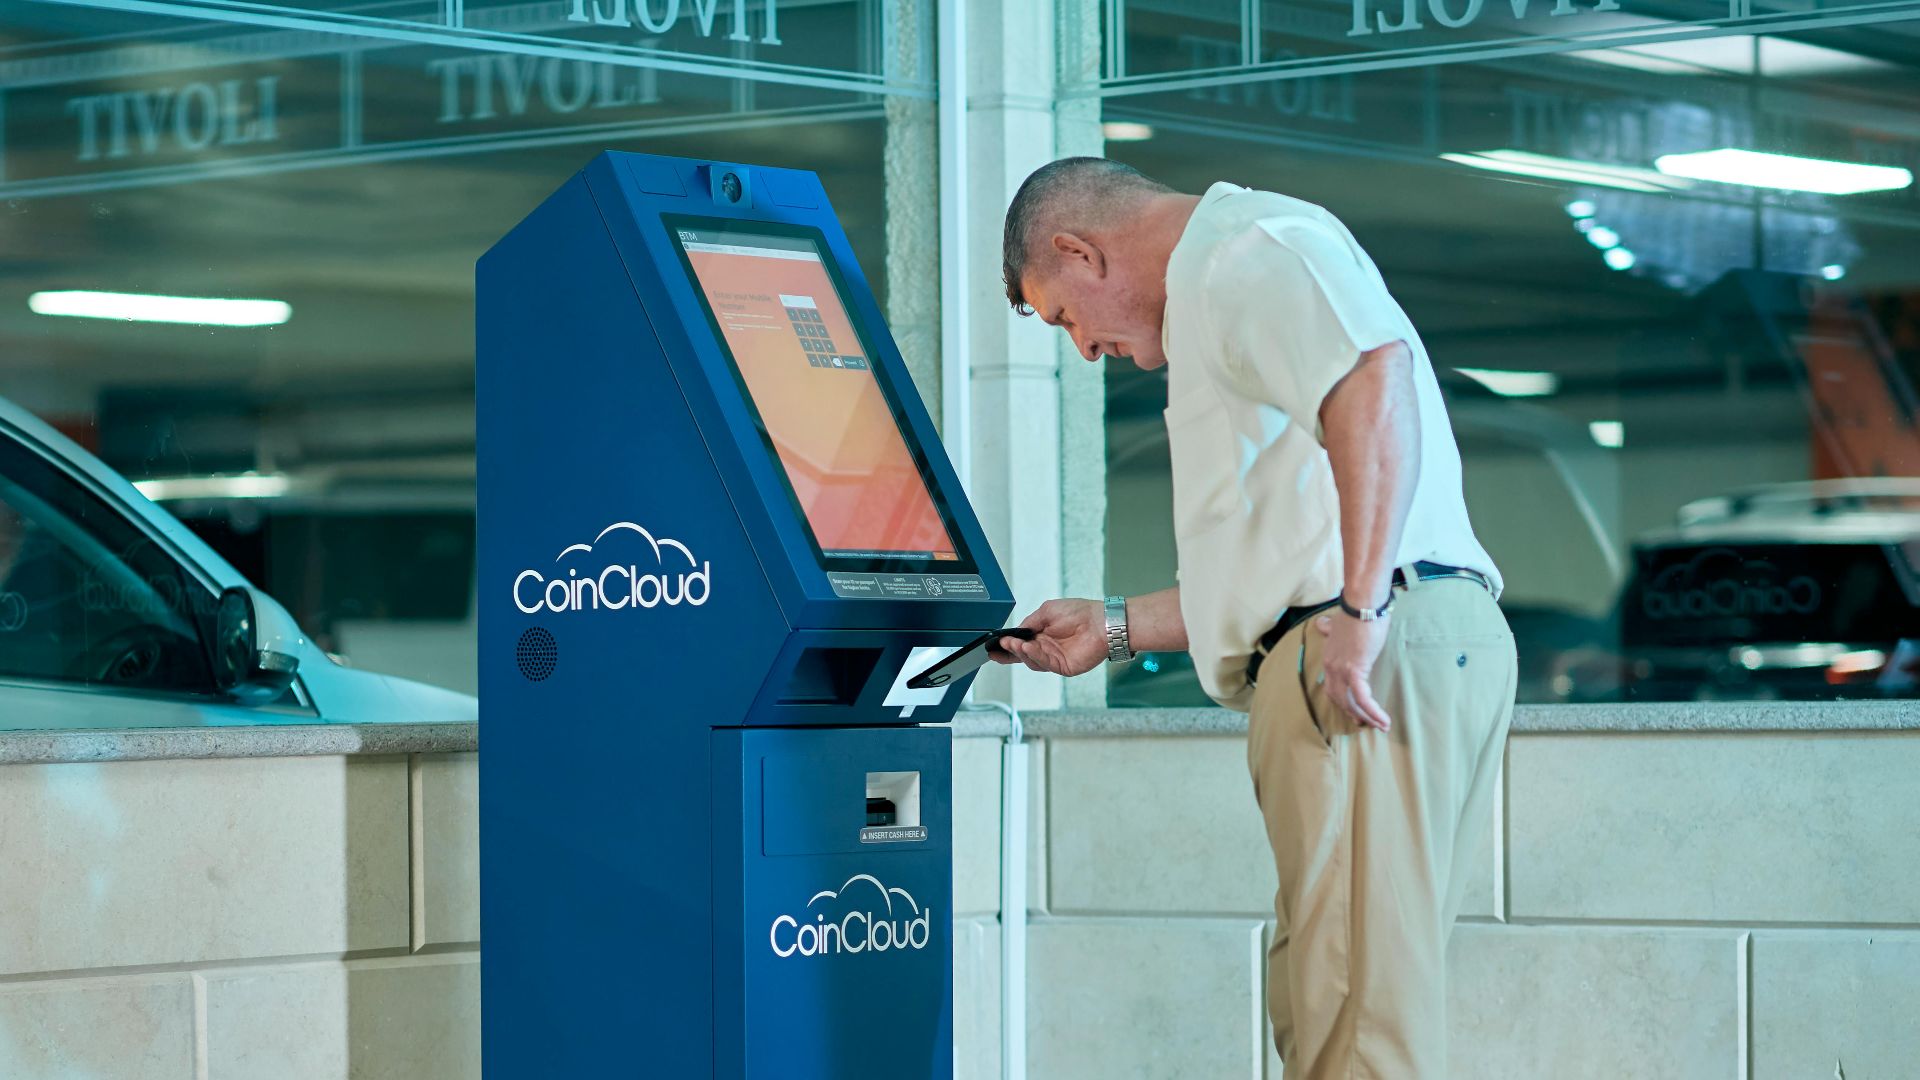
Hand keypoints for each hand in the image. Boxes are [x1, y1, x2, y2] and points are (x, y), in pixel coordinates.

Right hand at [992, 598, 1108, 677]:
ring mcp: (1055, 659)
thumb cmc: (1080, 612)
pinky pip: (1045, 664)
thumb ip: (1030, 623)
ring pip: (1032, 661)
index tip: (993, 647)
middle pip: (1023, 656)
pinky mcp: (1064, 667)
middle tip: (1001, 645)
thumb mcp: (1047, 611)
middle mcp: (1048, 649)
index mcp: (1043, 636)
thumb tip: (1016, 631)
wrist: (1102, 621)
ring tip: (1014, 644)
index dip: (1006, 648)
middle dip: (1010, 651)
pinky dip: (1035, 656)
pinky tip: (1028, 647)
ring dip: (1021, 653)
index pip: (1020, 644)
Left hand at [1315, 611, 1392, 730]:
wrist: (1362, 604)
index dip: (1342, 701)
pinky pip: (1362, 698)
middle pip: (1338, 698)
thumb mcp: (1338, 623)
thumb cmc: (1357, 612)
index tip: (1354, 711)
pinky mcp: (1355, 670)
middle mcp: (1331, 666)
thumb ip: (1329, 628)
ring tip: (1380, 726)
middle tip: (1365, 723)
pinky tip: (1383, 720)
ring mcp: (1341, 669)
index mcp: (1329, 657)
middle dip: (1353, 713)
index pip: (1331, 687)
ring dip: (1366, 717)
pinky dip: (1372, 711)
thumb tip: (1321, 624)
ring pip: (1350, 702)